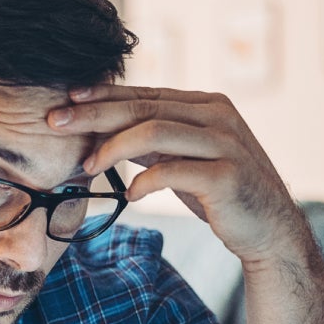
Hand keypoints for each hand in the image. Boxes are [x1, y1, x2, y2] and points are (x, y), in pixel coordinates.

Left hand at [47, 84, 305, 263]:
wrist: (268, 229)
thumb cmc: (219, 193)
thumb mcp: (182, 159)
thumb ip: (152, 142)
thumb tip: (103, 131)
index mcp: (206, 105)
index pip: (145, 94)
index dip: (103, 96)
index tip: (67, 100)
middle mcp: (218, 116)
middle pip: (143, 108)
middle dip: (94, 114)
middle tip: (56, 123)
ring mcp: (226, 143)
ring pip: (154, 132)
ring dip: (113, 148)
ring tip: (88, 166)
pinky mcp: (227, 175)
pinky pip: (172, 172)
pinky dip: (143, 182)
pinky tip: (129, 195)